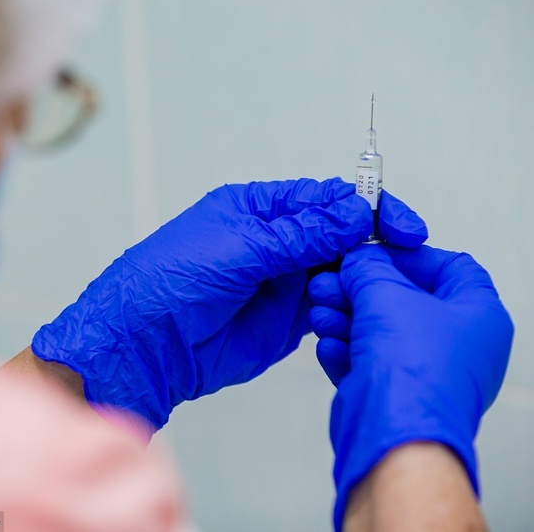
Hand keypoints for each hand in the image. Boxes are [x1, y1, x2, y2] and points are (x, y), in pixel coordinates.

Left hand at [33, 178, 426, 429]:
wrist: (145, 346)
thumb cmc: (169, 282)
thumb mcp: (239, 247)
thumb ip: (300, 234)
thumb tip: (354, 213)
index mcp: (258, 210)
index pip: (324, 198)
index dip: (365, 207)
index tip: (398, 224)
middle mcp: (274, 243)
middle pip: (339, 234)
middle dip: (370, 244)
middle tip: (399, 258)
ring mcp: (281, 282)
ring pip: (338, 272)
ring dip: (356, 279)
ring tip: (357, 289)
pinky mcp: (285, 322)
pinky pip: (327, 308)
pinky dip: (341, 309)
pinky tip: (340, 313)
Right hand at [308, 245, 513, 529]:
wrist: (394, 434)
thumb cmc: (414, 373)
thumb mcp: (386, 295)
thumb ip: (368, 267)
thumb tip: (358, 259)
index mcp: (478, 316)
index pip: (450, 267)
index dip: (406, 256)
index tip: (372, 253)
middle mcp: (458, 346)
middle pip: (404, 300)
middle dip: (359, 289)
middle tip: (332, 281)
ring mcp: (426, 372)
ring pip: (380, 331)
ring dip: (345, 317)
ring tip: (320, 310)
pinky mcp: (395, 395)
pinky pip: (368, 362)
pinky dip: (345, 350)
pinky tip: (328, 343)